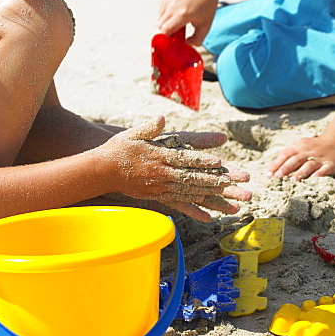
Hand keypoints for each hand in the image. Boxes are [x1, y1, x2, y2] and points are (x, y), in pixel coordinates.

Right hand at [100, 116, 251, 221]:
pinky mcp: (157, 196)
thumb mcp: (134, 133)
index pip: (184, 159)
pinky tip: (208, 217)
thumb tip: (162, 118)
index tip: (218, 163)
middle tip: (232, 184)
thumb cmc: (119, 148)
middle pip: (191, 178)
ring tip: (228, 200)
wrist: (102, 170)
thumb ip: (150, 127)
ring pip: (189, 192)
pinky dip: (194, 210)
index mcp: (158, 156)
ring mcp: (160, 187)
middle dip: (213, 182)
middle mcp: (161, 174)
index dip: (201, 161)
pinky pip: (178, 204)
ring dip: (209, 196)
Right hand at [157, 0, 220, 46]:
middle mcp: (173, 6)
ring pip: (160, 18)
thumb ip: (197, 40)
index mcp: (183, 14)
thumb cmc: (207, 5)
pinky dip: (167, 13)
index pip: (165, 30)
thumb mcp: (206, 25)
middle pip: (160, 25)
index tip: (176, 37)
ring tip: (180, 17)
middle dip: (168, 29)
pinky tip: (178, 9)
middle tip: (179, 28)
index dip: (169, 36)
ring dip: (167, 21)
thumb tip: (185, 44)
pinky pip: (162, 9)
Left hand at [267, 135, 334, 180]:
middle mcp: (308, 152)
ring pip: (309, 165)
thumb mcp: (299, 147)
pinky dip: (320, 173)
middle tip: (278, 176)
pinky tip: (315, 177)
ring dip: (301, 172)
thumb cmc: (313, 147)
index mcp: (298, 148)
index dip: (276, 164)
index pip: (285, 155)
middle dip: (286, 168)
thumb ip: (287, 155)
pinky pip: (325, 168)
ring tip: (293, 179)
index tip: (268, 175)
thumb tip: (273, 168)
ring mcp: (319, 158)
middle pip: (295, 160)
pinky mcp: (331, 164)